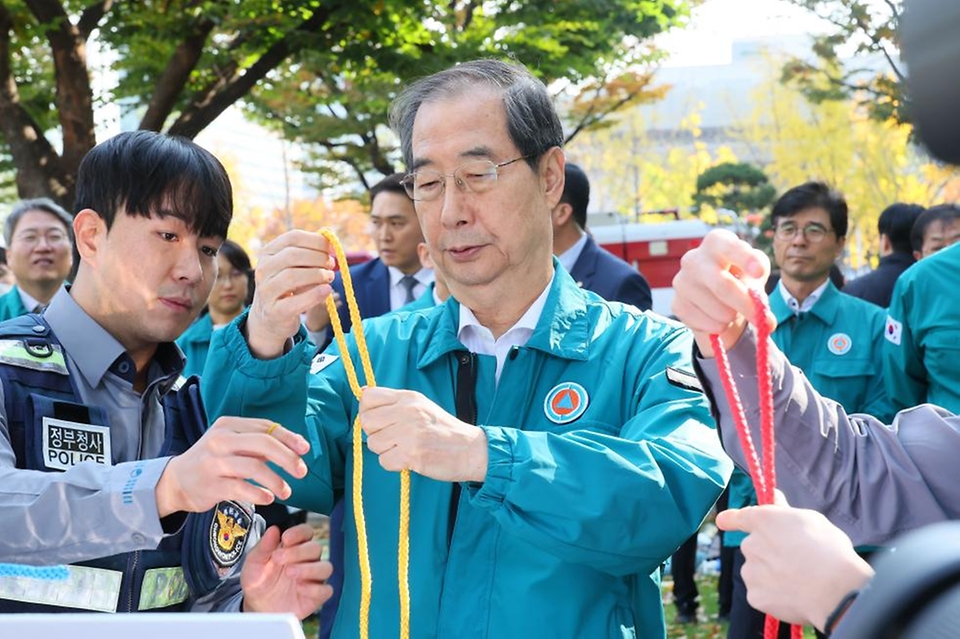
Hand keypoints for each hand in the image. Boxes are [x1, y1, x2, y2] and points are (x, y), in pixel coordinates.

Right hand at [156, 417, 309, 516]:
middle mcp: (220, 440)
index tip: (305, 449)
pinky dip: (259, 494)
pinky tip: (268, 498)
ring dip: (276, 481)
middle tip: (301, 471)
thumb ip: (258, 442)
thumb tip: (295, 446)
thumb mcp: (231, 442)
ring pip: (254, 467)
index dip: (289, 438)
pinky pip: (241, 488)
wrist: (175, 482)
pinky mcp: (211, 485)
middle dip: (287, 458)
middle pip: (263, 444)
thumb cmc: (212, 461)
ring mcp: (214, 462)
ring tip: (286, 491)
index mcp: (228, 425)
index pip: (265, 427)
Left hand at [241, 524, 332, 618]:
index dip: (299, 533)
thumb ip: (264, 546)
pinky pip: (326, 590)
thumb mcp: (254, 562)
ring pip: (325, 567)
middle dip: (298, 552)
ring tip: (290, 572)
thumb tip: (273, 530)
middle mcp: (307, 560)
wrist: (256, 606)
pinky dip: (315, 589)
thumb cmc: (258, 581)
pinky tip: (299, 589)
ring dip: (309, 569)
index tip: (286, 538)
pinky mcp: (316, 596)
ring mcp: (313, 578)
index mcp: (294, 547)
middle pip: (315, 548)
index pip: (306, 532)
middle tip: (279, 558)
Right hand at [247, 230, 335, 357]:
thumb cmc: (289, 286)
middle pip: (293, 255)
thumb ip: (309, 252)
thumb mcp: (294, 266)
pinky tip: (326, 290)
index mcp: (268, 253)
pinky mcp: (274, 311)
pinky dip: (314, 295)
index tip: (331, 249)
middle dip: (318, 258)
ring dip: (317, 274)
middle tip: (331, 264)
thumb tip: (329, 238)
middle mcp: (262, 270)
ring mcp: (265, 291)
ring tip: (329, 277)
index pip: (293, 237)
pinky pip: (295, 302)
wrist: (271, 317)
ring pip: (292, 276)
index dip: (316, 241)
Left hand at [359, 387, 487, 481]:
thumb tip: (363, 394)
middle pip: (366, 421)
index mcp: (409, 397)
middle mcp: (407, 411)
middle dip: (374, 433)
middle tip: (391, 438)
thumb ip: (394, 402)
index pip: (368, 397)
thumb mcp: (421, 406)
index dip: (367, 411)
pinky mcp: (411, 454)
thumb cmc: (443, 429)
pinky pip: (384, 461)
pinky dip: (394, 464)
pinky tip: (409, 459)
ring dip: (385, 450)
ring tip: (404, 448)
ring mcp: (409, 433)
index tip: (379, 420)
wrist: (470, 450)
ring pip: (373, 443)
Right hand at [671, 229, 774, 355]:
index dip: (746, 259)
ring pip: (718, 310)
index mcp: (716, 242)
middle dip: (745, 305)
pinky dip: (719, 328)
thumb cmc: (740, 276)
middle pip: (723, 286)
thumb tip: (766, 321)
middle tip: (762, 319)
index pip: (730, 247)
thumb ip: (761, 291)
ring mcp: (682, 282)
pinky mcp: (677, 305)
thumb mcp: (756, 273)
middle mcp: (694, 258)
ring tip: (733, 311)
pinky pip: (705, 324)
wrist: (716, 295)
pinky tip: (719, 320)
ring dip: (732, 317)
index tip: (759, 272)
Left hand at [716, 491, 873, 630]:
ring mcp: (750, 571)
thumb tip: (774, 496)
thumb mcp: (812, 520)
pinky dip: (773, 595)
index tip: (722, 521)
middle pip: (753, 547)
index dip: (730, 519)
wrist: (837, 590)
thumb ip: (785, 510)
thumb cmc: (830, 550)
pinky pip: (761, 593)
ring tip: (799, 580)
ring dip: (770, 575)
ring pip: (756, 571)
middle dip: (767, 552)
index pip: (736, 517)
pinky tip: (794, 595)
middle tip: (794, 561)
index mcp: (762, 520)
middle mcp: (750, 544)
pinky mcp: (755, 596)